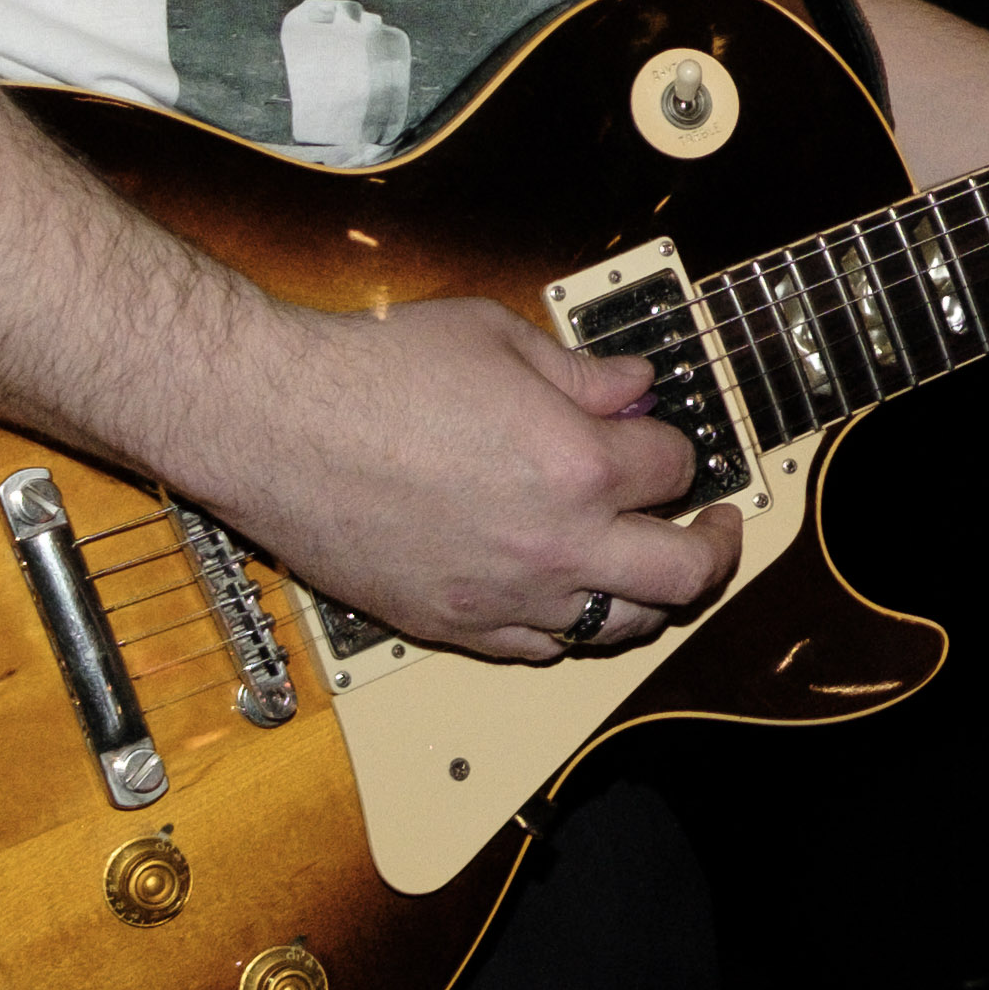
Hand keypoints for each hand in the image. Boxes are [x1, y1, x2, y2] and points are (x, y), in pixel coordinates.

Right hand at [183, 294, 740, 660]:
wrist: (273, 424)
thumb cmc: (372, 372)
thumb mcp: (497, 337)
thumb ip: (581, 371)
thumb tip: (634, 385)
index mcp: (579, 466)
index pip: (676, 469)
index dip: (674, 447)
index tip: (657, 436)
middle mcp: (555, 546)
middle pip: (683, 576)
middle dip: (715, 547)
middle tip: (715, 528)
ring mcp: (504, 598)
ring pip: (618, 628)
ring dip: (646, 597)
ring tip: (646, 566)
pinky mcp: (451, 627)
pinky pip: (539, 653)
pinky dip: (566, 629)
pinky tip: (564, 597)